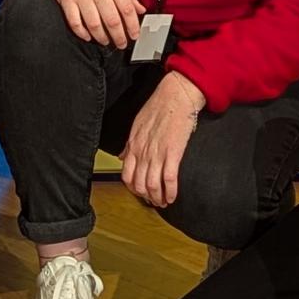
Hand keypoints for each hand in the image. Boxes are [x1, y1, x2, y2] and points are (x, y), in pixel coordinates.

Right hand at [38, 0, 142, 47]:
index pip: (127, 9)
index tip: (135, 36)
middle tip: (121, 44)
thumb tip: (141, 9)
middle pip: (113, 21)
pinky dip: (82, 33)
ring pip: (95, 25)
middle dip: (119, 37)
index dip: (133, 26)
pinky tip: (87, 36)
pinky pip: (75, 22)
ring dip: (102, 38)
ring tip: (105, 42)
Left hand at [120, 71, 204, 208]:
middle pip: (139, 185)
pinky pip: (169, 180)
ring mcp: (157, 154)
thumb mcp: (137, 125)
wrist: (175, 96)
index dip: (133, 189)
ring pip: (153, 186)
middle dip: (146, 197)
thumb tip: (123, 156)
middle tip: (154, 201)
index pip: (126, 175)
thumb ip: (130, 144)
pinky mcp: (173, 154)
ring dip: (158, 198)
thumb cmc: (158, 107)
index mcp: (133, 146)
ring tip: (164, 202)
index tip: (140, 193)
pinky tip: (173, 197)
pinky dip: (171, 192)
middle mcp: (143, 153)